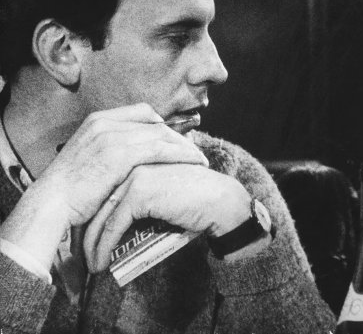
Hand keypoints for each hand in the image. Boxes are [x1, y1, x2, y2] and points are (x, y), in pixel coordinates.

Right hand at [0, 103, 207, 268]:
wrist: (51, 204)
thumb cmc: (69, 190)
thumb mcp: (89, 160)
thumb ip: (110, 150)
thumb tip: (133, 158)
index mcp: (98, 120)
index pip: (142, 112)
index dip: (162, 125)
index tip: (176, 139)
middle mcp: (106, 123)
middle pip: (156, 123)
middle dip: (178, 137)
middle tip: (194, 151)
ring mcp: (113, 136)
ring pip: (162, 135)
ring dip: (185, 146)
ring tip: (200, 159)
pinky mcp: (121, 154)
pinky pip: (161, 149)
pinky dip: (181, 155)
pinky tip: (194, 163)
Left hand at [83, 162, 252, 271]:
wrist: (219, 201)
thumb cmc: (196, 201)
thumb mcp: (162, 194)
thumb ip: (140, 198)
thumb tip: (112, 224)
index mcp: (137, 158)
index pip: (105, 188)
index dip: (93, 216)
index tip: (87, 239)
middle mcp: (133, 163)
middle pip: (99, 201)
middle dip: (88, 232)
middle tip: (82, 255)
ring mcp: (134, 175)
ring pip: (102, 215)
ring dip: (92, 244)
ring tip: (91, 264)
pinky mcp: (139, 192)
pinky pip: (113, 225)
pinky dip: (105, 247)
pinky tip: (102, 262)